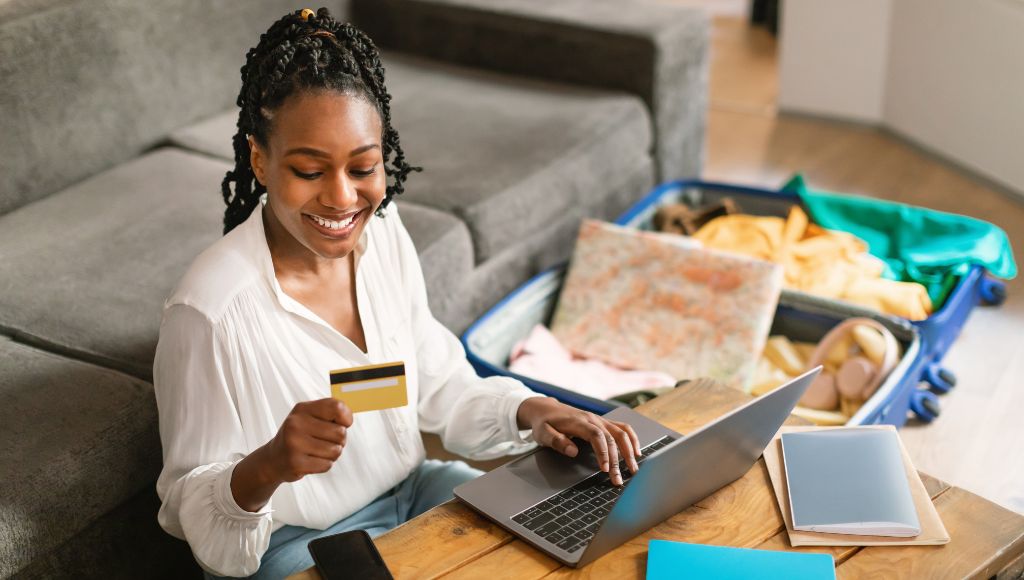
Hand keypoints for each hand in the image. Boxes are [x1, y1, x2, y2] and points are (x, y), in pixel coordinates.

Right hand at [265, 398, 353, 482]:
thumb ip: (331, 412)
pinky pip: (327, 465)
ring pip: (335, 450)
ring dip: (332, 454)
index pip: (337, 407)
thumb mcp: (310, 416)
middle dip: (339, 440)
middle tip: (326, 442)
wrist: (273, 459)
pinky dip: (324, 465)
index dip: (346, 418)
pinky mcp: (296, 463)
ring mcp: (294, 443)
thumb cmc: (299, 436)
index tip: (341, 424)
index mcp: (302, 409)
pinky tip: (312, 461)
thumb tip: (347, 421)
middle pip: (340, 432)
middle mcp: (296, 424)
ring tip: (318, 452)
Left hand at [516, 397, 640, 485]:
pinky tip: (636, 452)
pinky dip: (632, 439)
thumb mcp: (543, 433)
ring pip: (621, 433)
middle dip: (617, 460)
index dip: (603, 452)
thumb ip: (556, 441)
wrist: (545, 408)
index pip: (596, 436)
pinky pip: (622, 428)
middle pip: (611, 438)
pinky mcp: (603, 422)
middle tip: (618, 479)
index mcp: (578, 422)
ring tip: (633, 469)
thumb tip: (573, 451)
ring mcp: (599, 420)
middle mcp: (592, 419)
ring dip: (629, 451)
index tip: (604, 469)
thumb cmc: (544, 423)